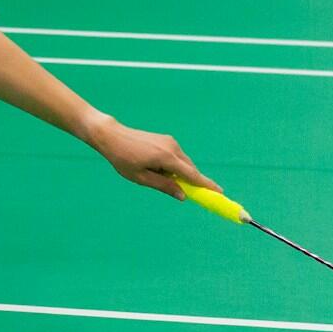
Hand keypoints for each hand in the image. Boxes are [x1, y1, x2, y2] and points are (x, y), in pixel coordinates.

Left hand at [89, 118, 220, 199]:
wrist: (112, 136)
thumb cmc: (124, 159)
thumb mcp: (141, 178)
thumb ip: (164, 186)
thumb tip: (183, 196)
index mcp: (166, 157)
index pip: (192, 174)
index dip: (206, 185)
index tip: (219, 193)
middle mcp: (172, 147)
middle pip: (190, 169)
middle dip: (192, 182)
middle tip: (190, 195)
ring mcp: (170, 142)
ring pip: (183, 163)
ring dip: (179, 174)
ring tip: (156, 176)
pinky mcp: (167, 140)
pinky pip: (177, 157)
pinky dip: (174, 166)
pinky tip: (157, 169)